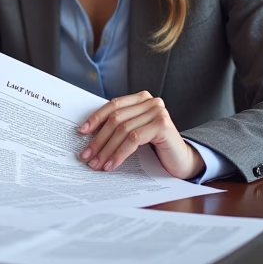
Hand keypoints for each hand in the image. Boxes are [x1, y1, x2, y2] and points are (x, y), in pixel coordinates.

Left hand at [77, 91, 204, 179]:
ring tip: (96, 164)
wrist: (181, 161)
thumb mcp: (134, 132)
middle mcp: (151, 101)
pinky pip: (133, 139)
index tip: (81, 132)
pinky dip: (119, 154)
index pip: (113, 106)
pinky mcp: (162, 125)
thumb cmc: (155, 147)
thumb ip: (118, 126)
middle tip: (86, 156)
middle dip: (98, 139)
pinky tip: (111, 165)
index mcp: (141, 98)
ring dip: (106, 149)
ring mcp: (158, 112)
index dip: (95, 118)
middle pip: (116, 119)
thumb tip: (87, 134)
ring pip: (123, 130)